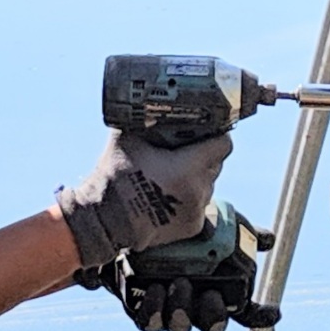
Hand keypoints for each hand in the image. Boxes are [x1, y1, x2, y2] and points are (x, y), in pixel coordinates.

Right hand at [54, 130, 231, 268]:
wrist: (106, 222)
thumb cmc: (116, 179)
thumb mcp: (126, 140)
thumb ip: (143, 121)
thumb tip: (148, 103)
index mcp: (189, 167)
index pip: (223, 145)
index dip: (216, 135)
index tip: (205, 132)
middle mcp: (200, 190)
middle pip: (216, 164)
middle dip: (204, 155)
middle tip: (184, 151)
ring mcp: (197, 211)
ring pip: (208, 185)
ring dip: (197, 177)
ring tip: (173, 174)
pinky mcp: (193, 227)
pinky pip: (198, 205)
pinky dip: (189, 198)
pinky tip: (168, 195)